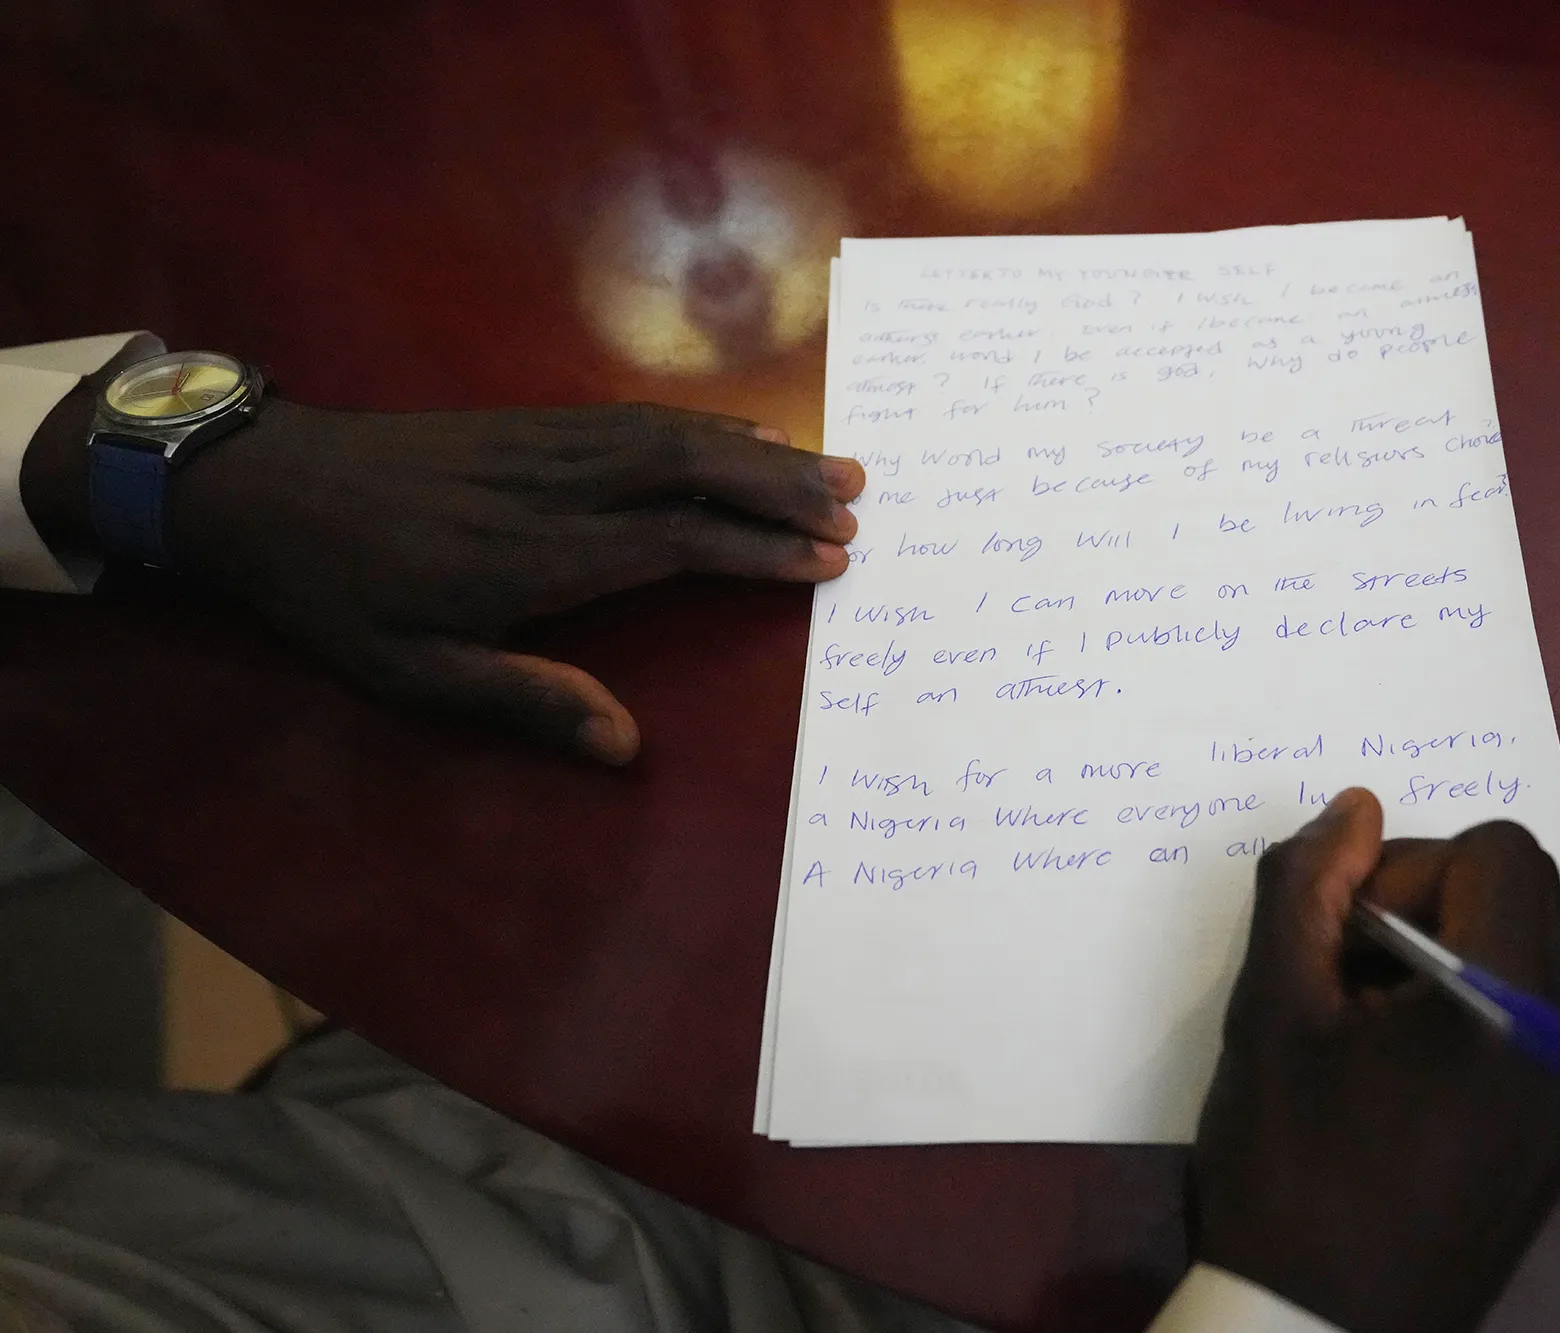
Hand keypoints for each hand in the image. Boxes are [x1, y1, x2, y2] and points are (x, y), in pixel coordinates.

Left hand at [148, 400, 861, 762]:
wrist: (262, 486)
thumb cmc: (340, 595)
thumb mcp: (413, 673)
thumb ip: (523, 700)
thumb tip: (626, 745)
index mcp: (538, 553)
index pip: (675, 541)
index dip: (756, 549)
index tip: (827, 560)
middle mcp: (556, 486)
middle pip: (691, 471)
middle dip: (781, 486)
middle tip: (859, 502)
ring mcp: (543, 442)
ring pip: (671, 434)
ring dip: (757, 450)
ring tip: (829, 464)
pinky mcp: (527, 422)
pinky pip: (634, 416)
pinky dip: (701, 425)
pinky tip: (737, 435)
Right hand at [1191, 788, 1559, 1332]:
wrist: (1319, 1328)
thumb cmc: (1288, 1164)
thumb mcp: (1272, 1012)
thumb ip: (1307, 889)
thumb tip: (1354, 809)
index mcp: (1510, 1008)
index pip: (1499, 852)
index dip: (1410, 869)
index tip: (1346, 942)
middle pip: (1525, 897)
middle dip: (1430, 908)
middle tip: (1349, 984)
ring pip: (1530, 957)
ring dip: (1449, 960)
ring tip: (1371, 1036)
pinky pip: (1537, 1026)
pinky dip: (1474, 1016)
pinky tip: (1404, 1084)